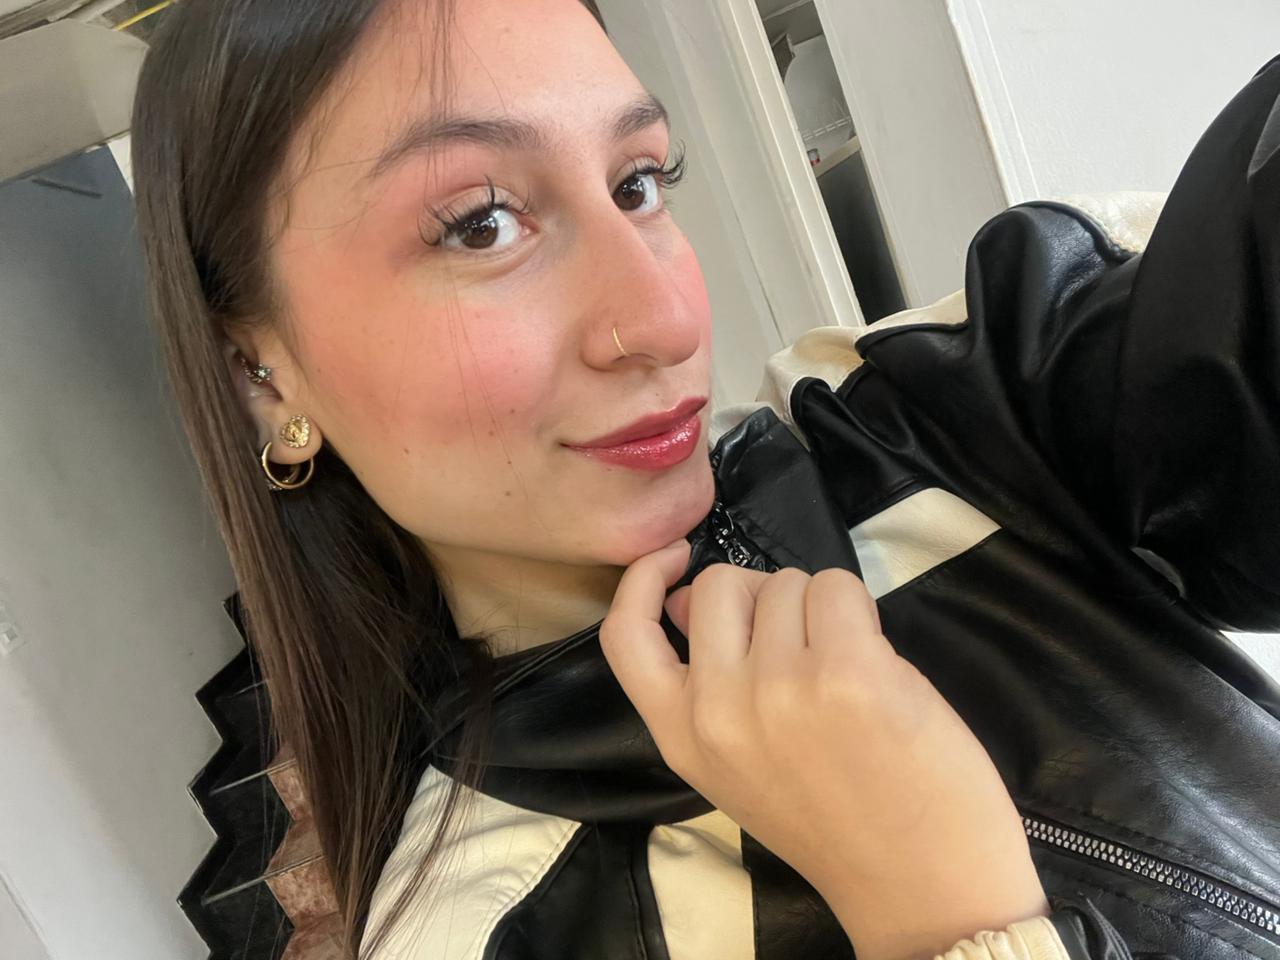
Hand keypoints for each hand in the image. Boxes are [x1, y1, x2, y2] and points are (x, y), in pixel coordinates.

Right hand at [599, 539, 1047, 959]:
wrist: (920, 887)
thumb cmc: (834, 822)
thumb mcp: (738, 766)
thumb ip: (709, 688)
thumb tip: (692, 597)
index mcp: (683, 738)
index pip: (624, 636)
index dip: (641, 580)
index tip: (672, 558)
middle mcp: (718, 708)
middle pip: (720, 585)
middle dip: (763, 595)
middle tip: (802, 639)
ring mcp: (781, 687)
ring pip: (788, 582)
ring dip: (820, 608)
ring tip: (846, 668)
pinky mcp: (849, 671)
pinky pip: (839, 587)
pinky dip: (859, 610)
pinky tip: (876, 663)